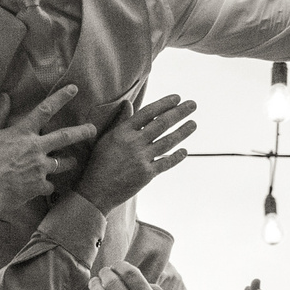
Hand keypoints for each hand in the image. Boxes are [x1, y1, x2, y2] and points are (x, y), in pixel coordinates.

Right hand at [0, 86, 98, 221]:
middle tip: (93, 129)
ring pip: (62, 163)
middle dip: (81, 132)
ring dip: (69, 162)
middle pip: (65, 137)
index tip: (74, 89)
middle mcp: (36, 148)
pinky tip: (44, 188)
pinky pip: (50, 186)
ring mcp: (40, 168)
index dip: (61, 97)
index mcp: (22, 133)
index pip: (45, 110)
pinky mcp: (39, 187)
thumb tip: (5, 96)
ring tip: (74, 162)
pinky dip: (48, 186)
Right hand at [74, 94, 197, 214]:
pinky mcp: (147, 174)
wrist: (96, 191)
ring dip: (183, 132)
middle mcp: (134, 143)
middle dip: (179, 113)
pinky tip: (185, 151)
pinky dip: (176, 157)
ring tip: (193, 123)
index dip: (164, 104)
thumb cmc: (99, 163)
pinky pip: (166, 163)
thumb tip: (127, 104)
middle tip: (192, 104)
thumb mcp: (106, 138)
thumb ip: (120, 121)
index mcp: (123, 132)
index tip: (177, 98)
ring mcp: (141, 159)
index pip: (148, 113)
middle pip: (162, 124)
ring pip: (168, 142)